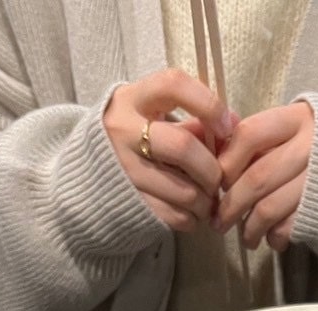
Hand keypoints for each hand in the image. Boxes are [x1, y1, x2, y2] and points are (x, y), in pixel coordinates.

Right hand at [104, 70, 237, 231]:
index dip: (207, 103)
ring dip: (206, 200)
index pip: (173, 85)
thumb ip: (191, 122)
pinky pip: (175, 217)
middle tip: (219, 178)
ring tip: (206, 198)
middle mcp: (122, 132)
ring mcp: (123, 171)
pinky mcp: (128, 205)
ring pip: (185, 191)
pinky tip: (191, 212)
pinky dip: (192, 218)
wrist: (85, 176)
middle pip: (183, 148)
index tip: (226, 126)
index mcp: (131, 100)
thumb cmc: (132, 141)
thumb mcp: (152, 119)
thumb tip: (233, 126)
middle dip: (212, 169)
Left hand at [215, 102, 313, 250]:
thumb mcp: (300, 131)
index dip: (227, 161)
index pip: (249, 135)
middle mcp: (311, 145)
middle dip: (231, 205)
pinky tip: (273, 240)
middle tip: (219, 221)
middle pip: (256, 178)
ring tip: (247, 237)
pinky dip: (274, 238)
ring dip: (250, 228)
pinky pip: (288, 227)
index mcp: (299, 119)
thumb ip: (266, 140)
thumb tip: (218, 157)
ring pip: (268, 208)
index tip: (219, 181)